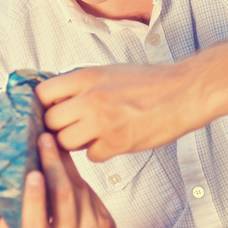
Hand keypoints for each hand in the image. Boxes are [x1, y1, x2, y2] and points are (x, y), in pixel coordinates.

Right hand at [0, 132, 117, 227]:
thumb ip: (4, 219)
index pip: (37, 227)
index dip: (34, 200)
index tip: (32, 174)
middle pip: (62, 198)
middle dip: (52, 164)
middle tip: (44, 139)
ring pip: (78, 191)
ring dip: (65, 164)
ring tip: (53, 143)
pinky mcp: (106, 226)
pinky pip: (90, 193)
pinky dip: (76, 175)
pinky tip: (66, 161)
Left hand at [36, 63, 199, 160]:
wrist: (184, 92)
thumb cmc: (149, 81)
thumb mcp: (109, 71)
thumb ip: (81, 84)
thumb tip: (55, 98)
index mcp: (86, 76)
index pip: (43, 93)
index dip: (43, 104)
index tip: (49, 110)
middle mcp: (90, 99)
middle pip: (50, 122)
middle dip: (56, 127)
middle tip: (68, 126)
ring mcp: (103, 123)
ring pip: (65, 143)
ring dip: (74, 142)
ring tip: (89, 134)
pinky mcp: (117, 144)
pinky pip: (91, 156)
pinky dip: (98, 151)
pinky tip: (111, 141)